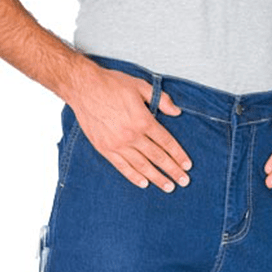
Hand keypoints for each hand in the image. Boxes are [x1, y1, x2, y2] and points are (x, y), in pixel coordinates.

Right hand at [69, 67, 193, 191]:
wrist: (83, 88)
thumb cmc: (111, 84)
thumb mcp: (140, 86)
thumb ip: (161, 99)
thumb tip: (177, 111)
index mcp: (143, 120)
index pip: (166, 142)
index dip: (178, 155)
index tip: (187, 165)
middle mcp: (132, 136)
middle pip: (158, 157)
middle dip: (173, 170)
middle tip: (184, 181)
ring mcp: (118, 145)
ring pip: (142, 166)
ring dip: (157, 178)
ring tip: (169, 187)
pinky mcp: (105, 149)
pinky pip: (123, 167)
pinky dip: (134, 177)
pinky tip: (144, 184)